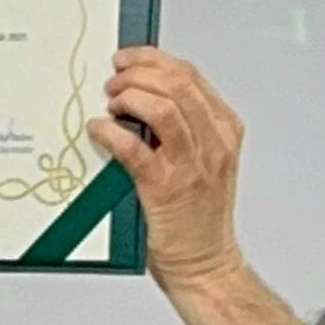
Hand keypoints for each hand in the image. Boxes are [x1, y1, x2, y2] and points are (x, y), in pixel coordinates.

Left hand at [88, 50, 243, 293]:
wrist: (205, 265)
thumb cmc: (198, 219)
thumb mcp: (203, 162)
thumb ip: (183, 129)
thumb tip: (140, 98)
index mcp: (224, 131)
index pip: (190, 75)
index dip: (153, 59)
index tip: (129, 59)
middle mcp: (213, 143)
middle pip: (177, 82)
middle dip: (138, 71)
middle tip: (114, 79)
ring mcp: (192, 165)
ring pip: (163, 106)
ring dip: (129, 95)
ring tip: (111, 101)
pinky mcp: (166, 188)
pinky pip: (135, 147)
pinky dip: (112, 132)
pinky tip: (100, 130)